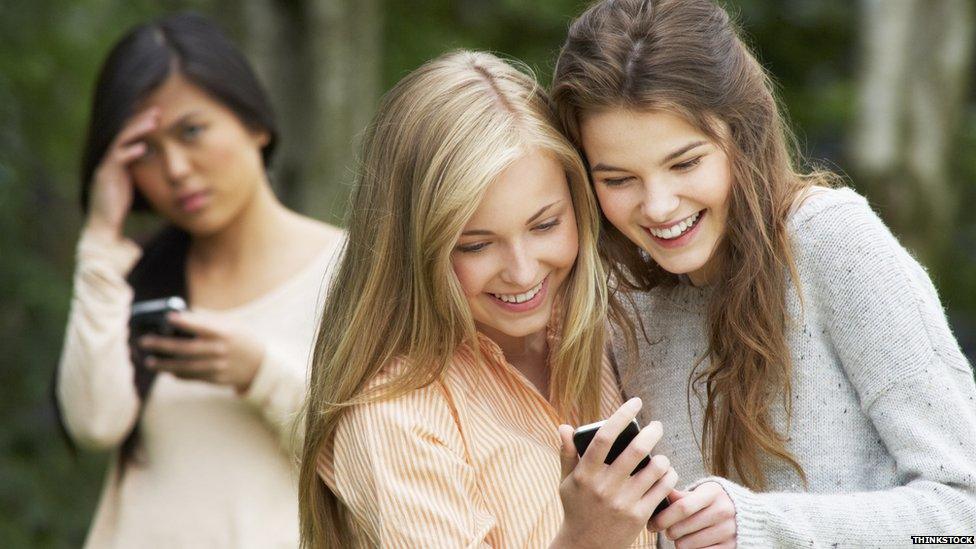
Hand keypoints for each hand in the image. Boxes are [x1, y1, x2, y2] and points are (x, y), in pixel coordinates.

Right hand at [85, 108, 158, 239]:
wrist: (103, 229)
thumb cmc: (119, 212)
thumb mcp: (133, 188)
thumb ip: (142, 176)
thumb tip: (163, 172)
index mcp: (117, 163)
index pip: (129, 137)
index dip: (142, 126)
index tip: (159, 116)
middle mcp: (109, 161)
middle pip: (124, 133)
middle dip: (140, 121)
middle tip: (158, 110)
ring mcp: (106, 167)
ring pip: (121, 141)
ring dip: (137, 130)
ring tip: (153, 121)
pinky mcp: (105, 177)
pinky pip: (117, 160)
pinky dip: (130, 152)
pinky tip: (143, 148)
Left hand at [137, 310, 264, 391]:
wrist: (260, 365)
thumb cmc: (242, 339)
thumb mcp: (232, 325)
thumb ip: (208, 320)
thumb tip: (183, 313)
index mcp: (224, 333)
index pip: (200, 326)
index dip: (183, 321)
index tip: (167, 317)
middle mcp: (219, 350)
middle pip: (186, 349)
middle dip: (163, 345)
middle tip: (145, 341)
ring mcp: (217, 366)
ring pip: (186, 367)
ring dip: (165, 364)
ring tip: (149, 361)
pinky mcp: (215, 379)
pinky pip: (192, 377)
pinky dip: (178, 374)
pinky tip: (166, 370)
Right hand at [551, 397, 677, 548]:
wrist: (586, 548)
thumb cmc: (576, 509)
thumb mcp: (566, 483)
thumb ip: (567, 454)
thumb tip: (565, 426)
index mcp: (586, 474)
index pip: (605, 437)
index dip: (622, 416)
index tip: (635, 402)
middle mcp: (605, 487)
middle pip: (636, 450)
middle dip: (652, 431)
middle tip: (656, 426)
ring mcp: (624, 502)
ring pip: (655, 468)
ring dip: (662, 456)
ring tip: (660, 454)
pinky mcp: (640, 516)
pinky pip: (663, 488)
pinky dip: (668, 476)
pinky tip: (666, 472)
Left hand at [651, 482, 735, 548]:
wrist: (746, 513)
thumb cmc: (715, 501)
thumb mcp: (702, 491)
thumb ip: (681, 494)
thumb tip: (659, 493)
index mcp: (713, 494)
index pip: (682, 507)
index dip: (663, 517)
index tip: (652, 523)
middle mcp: (723, 511)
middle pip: (680, 528)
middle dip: (667, 531)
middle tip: (666, 529)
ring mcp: (727, 530)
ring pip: (686, 544)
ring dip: (678, 542)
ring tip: (681, 535)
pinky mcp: (729, 546)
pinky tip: (692, 541)